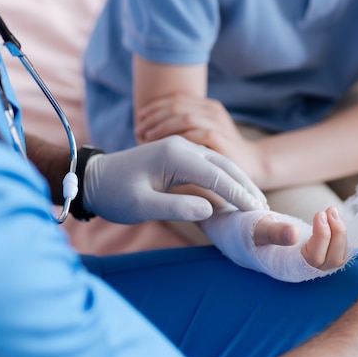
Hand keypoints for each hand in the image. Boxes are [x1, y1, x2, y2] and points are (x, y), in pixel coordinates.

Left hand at [82, 135, 267, 223]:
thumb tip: (210, 209)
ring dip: (239, 182)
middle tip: (265, 208)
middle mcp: (181, 146)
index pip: (216, 175)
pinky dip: (226, 179)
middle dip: (245, 186)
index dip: (238, 194)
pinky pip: (209, 166)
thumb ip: (176, 207)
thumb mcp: (142, 206)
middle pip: (224, 165)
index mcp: (174, 155)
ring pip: (220, 163)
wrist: (92, 179)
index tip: (256, 211)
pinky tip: (234, 194)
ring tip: (256, 202)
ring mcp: (181, 149)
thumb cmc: (114, 194)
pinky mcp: (178, 156)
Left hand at [135, 94, 263, 181]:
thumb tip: (147, 130)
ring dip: (162, 126)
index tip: (139, 118)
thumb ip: (183, 128)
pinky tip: (164, 146)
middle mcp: (212, 111)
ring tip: (146, 137)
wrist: (253, 165)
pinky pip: (196, 133)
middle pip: (177, 105)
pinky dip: (177, 138)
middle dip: (154, 116)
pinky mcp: (221, 139)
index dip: (155, 106)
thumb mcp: (201, 136)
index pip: (176, 98)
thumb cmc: (220, 154)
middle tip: (138, 130)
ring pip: (184, 116)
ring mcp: (218, 123)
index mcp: (207, 106)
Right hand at [200, 206, 351, 281]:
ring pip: (337, 257)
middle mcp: (300, 269)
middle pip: (332, 262)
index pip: (314, 260)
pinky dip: (338, 234)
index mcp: (286, 267)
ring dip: (340, 234)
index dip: (323, 238)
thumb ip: (273, 232)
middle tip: (330, 210)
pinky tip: (333, 216)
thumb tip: (294, 234)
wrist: (237, 232)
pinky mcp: (313, 251)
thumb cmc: (244, 231)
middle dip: (337, 236)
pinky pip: (334, 249)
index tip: (319, 214)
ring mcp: (308, 262)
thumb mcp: (255, 228)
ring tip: (332, 210)